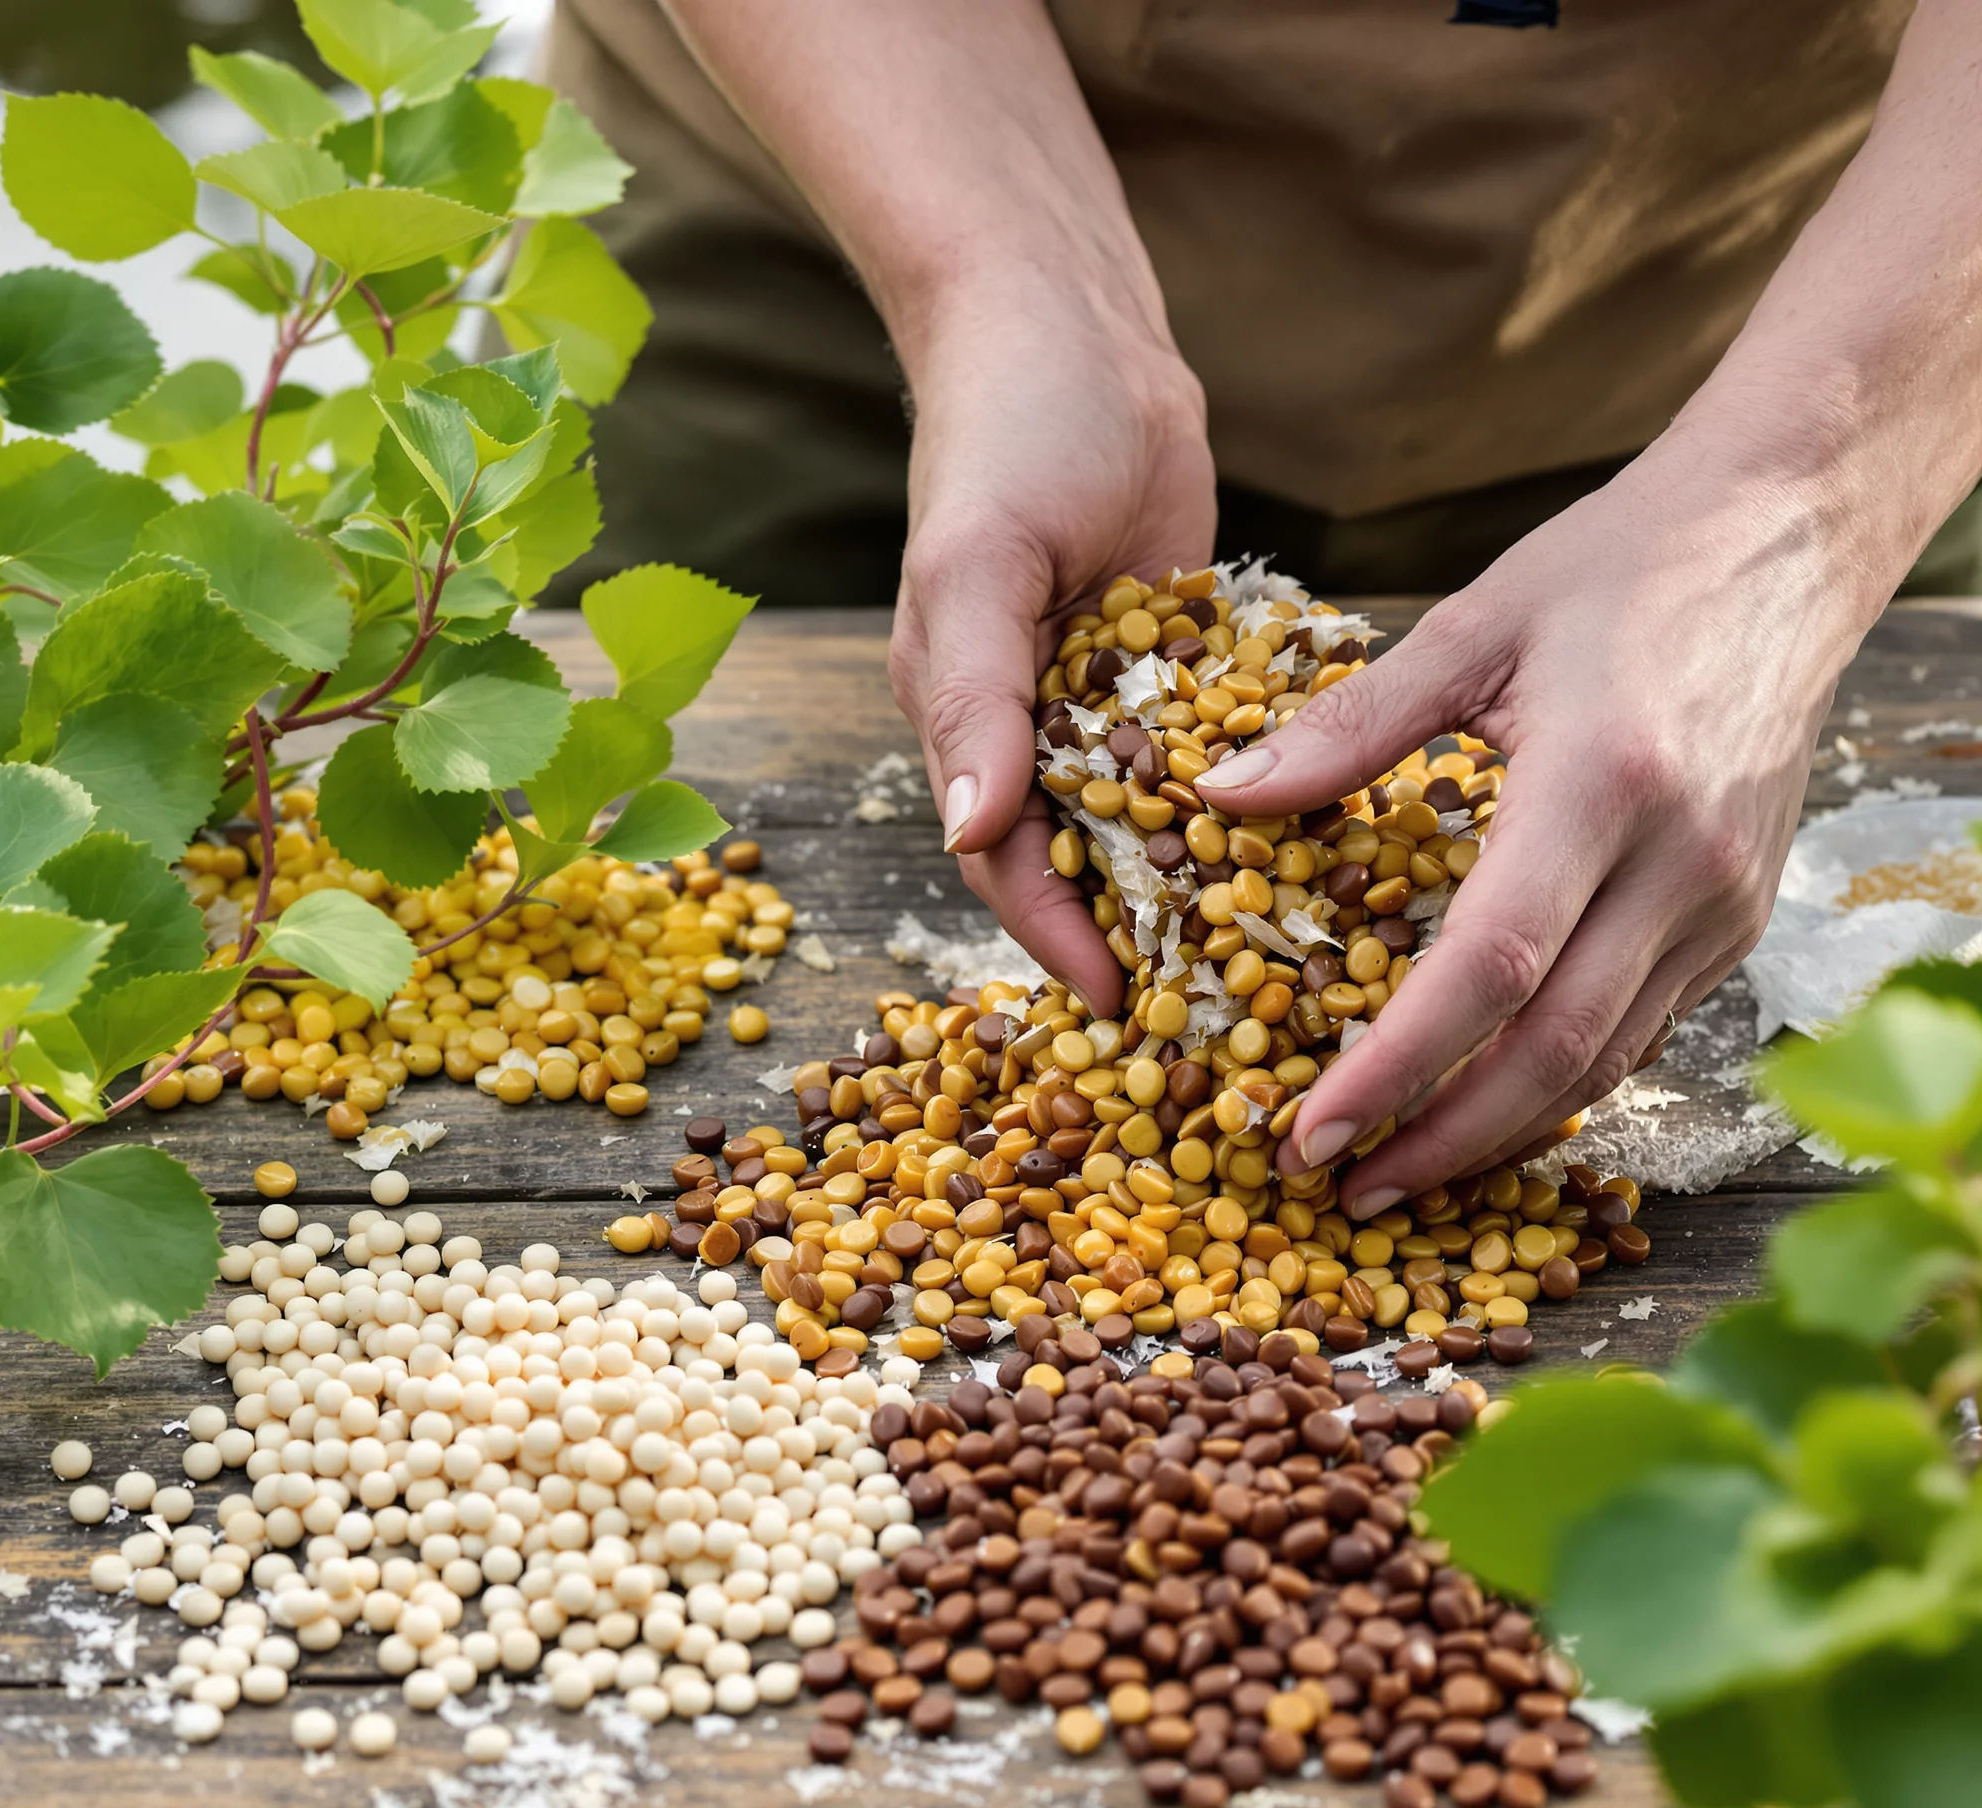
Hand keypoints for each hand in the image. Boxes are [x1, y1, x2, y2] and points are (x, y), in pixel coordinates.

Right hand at [892, 287, 1213, 1012]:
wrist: (1075, 326)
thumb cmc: (1006, 436)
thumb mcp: (979, 565)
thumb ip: (976, 700)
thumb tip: (973, 832)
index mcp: (966, 719)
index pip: (1006, 860)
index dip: (1058, 934)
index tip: (1122, 1001)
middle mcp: (1035, 725)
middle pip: (1086, 859)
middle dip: (1140, 932)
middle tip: (1216, 1006)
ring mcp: (1108, 700)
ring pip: (1156, 820)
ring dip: (1204, 881)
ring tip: (1276, 954)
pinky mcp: (1176, 666)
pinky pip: (1212, 754)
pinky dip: (1251, 798)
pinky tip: (1317, 845)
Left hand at [1194, 446, 1871, 1216]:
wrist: (1785, 537)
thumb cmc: (1623, 567)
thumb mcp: (1473, 625)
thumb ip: (1348, 726)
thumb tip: (1222, 795)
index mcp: (1601, 784)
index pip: (1489, 968)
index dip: (1396, 1065)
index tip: (1312, 1128)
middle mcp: (1677, 862)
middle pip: (1555, 1050)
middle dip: (1443, 1139)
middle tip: (1345, 1188)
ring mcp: (1722, 900)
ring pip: (1608, 1061)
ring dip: (1501, 1134)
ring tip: (1402, 1173)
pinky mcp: (1739, 914)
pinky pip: (1645, 1029)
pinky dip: (1560, 1082)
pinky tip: (1488, 1106)